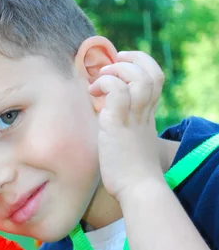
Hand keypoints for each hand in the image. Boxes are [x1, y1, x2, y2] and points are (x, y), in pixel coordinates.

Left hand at [89, 51, 164, 202]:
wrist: (138, 189)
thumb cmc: (130, 174)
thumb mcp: (129, 144)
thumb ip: (122, 129)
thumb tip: (102, 121)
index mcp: (147, 116)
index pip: (155, 79)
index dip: (141, 65)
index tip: (122, 66)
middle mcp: (144, 113)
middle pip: (152, 72)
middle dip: (132, 60)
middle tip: (110, 65)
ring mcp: (133, 117)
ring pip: (138, 77)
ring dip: (117, 70)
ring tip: (100, 79)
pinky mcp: (118, 123)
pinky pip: (116, 90)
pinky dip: (104, 84)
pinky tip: (93, 94)